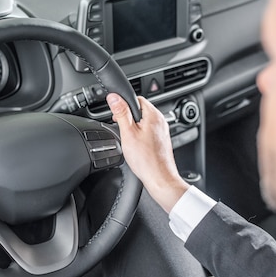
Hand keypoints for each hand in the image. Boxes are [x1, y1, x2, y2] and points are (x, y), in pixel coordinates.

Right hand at [107, 93, 188, 211]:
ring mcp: (162, 131)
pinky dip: (139, 135)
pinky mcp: (161, 141)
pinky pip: (148, 131)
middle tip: (120, 129)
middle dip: (127, 117)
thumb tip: (114, 97)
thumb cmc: (146, 160)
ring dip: (133, 127)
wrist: (160, 179)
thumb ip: (121, 113)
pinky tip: (135, 146)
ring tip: (128, 139)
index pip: (136, 98)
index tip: (115, 115)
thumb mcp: (128, 134)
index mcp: (154, 115)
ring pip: (143, 122)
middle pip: (140, 110)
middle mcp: (161, 121)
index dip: (123, 104)